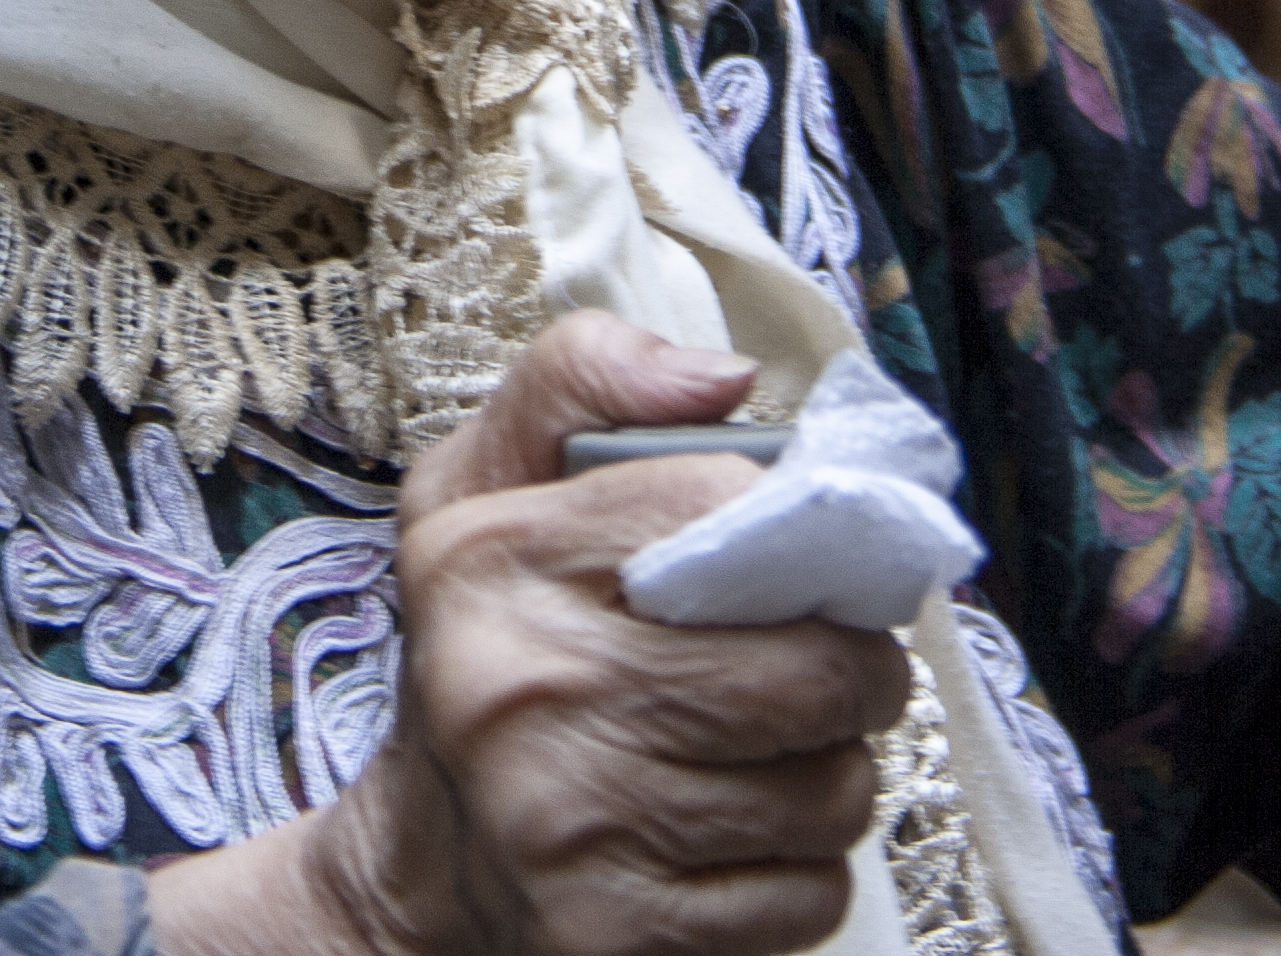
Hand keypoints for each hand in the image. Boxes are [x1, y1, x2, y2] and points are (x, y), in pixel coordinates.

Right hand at [150, 312, 912, 955]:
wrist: (422, 869)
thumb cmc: (487, 650)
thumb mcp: (484, 484)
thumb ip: (585, 379)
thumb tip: (729, 379)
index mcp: (495, 559)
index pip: (729, 505)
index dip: (805, 525)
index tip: (807, 553)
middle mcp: (527, 691)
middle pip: (814, 671)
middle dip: (858, 671)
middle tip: (830, 665)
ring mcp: (574, 825)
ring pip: (831, 791)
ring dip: (834, 772)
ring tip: (777, 751)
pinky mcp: (621, 932)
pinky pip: (807, 894)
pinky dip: (801, 868)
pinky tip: (742, 836)